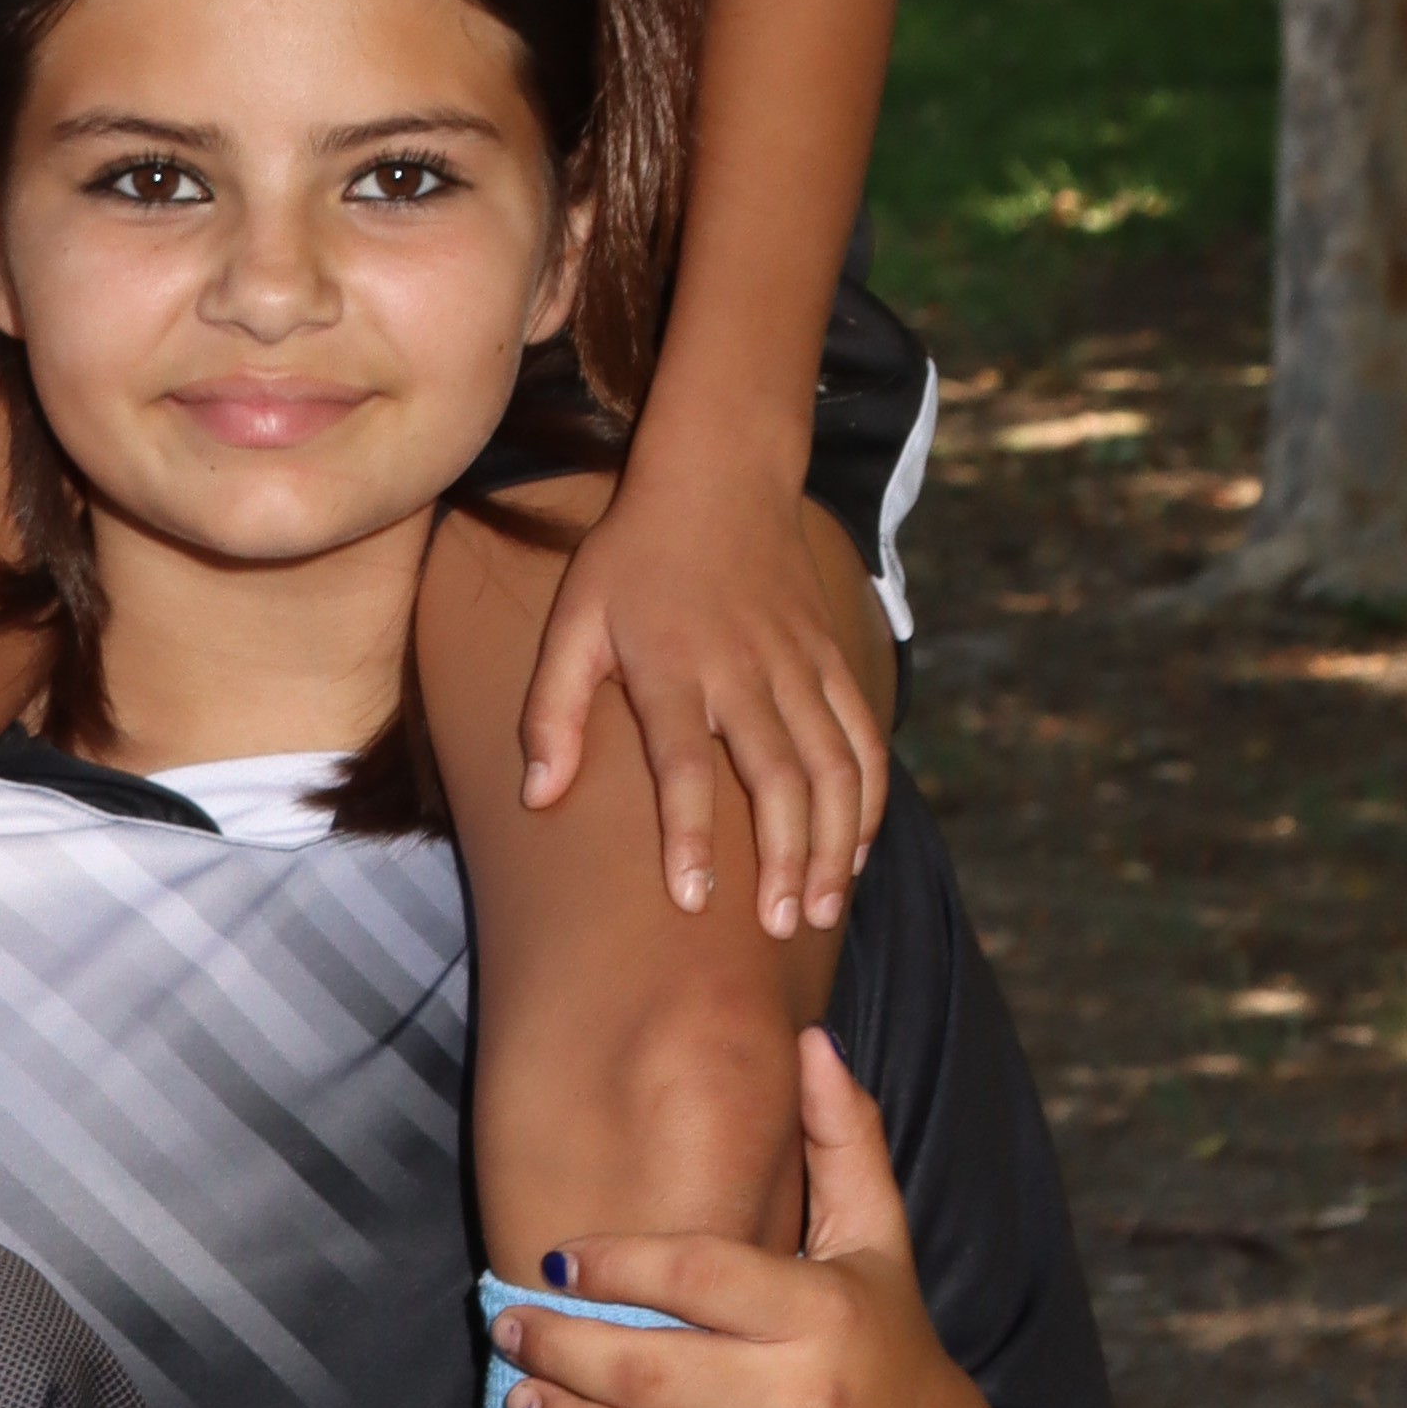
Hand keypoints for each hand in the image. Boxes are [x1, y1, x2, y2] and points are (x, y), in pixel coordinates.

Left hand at [500, 1033, 1009, 1407]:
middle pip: (651, 1374)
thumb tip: (812, 1040)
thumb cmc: (884, 1341)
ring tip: (522, 1398)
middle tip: (509, 1329)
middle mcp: (812, 1398)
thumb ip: (843, 1141)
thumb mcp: (876, 1241)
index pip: (696, 1276)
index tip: (554, 1258)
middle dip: (562, 1351)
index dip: (615, 1265)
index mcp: (824, 1313)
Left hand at [515, 438, 885, 940]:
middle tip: (777, 928)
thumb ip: (550, 710)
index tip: (694, 902)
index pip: (683, 765)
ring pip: (834, 767)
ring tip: (819, 910)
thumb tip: (538, 797)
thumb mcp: (572, 620)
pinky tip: (854, 851)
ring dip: (833, 844)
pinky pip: (863, 738)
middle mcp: (743, 670)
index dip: (688, 835)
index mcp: (671, 665)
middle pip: (778, 777)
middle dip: (783, 860)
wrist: (718, 478)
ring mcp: (797, 665)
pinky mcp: (831, 659)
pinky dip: (867, 798)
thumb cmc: (632, 560)